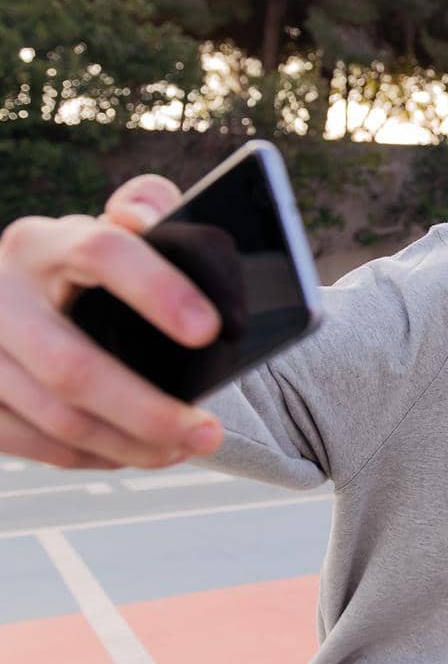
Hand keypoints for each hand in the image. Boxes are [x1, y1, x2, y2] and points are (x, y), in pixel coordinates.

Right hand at [0, 175, 222, 468]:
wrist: (20, 300)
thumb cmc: (91, 267)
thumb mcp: (118, 228)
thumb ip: (148, 206)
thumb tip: (140, 215)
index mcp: (42, 243)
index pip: (100, 251)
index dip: (157, 289)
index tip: (210, 330)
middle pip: (72, 366)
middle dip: (148, 410)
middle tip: (209, 432)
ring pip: (56, 418)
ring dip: (130, 444)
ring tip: (187, 447)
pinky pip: (33, 444)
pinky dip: (94, 456)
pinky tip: (137, 454)